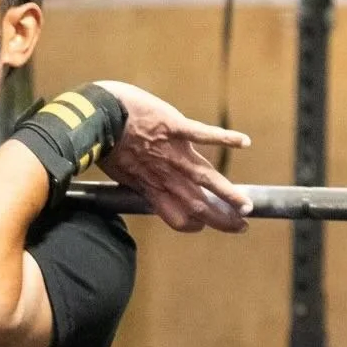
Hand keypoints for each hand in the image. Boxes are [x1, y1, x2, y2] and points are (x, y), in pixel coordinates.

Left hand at [95, 81, 252, 232]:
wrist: (100, 119)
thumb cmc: (107, 146)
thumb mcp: (121, 174)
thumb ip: (139, 181)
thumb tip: (144, 186)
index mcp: (152, 188)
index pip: (178, 217)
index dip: (193, 225)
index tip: (203, 226)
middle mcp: (166, 176)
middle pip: (199, 205)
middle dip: (221, 218)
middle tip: (241, 226)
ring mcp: (174, 153)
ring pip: (207, 180)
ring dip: (229, 194)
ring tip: (246, 205)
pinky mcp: (177, 128)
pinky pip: (206, 135)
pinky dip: (226, 139)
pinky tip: (245, 142)